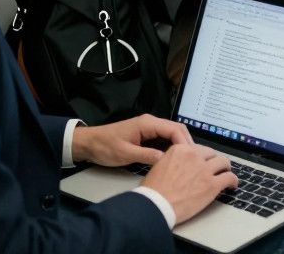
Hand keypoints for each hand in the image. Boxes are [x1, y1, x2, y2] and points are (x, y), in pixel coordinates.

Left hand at [72, 114, 193, 166]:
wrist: (88, 144)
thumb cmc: (104, 146)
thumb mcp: (125, 153)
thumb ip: (147, 155)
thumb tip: (166, 160)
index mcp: (147, 123)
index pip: (174, 129)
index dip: (184, 142)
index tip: (191, 156)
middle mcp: (151, 122)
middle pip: (176, 129)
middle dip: (186, 143)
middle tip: (194, 159)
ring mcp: (149, 128)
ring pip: (172, 133)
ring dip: (180, 145)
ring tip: (187, 160)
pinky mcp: (146, 134)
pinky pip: (164, 138)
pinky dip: (172, 146)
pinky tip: (174, 158)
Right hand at [141, 143, 238, 223]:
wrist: (156, 205)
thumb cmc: (153, 190)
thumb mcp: (160, 165)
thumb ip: (174, 160)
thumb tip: (182, 164)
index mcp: (181, 149)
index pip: (199, 148)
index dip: (203, 156)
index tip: (204, 161)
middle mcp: (194, 156)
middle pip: (212, 154)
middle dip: (214, 161)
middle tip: (215, 168)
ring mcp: (205, 170)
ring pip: (223, 162)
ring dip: (225, 168)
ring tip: (226, 174)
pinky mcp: (212, 184)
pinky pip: (229, 178)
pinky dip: (233, 181)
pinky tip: (232, 185)